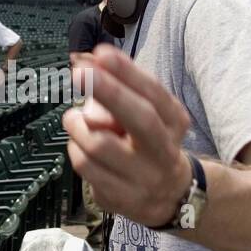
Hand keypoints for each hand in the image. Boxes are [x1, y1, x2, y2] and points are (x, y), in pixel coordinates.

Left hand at [63, 44, 191, 227]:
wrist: (169, 195)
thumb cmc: (149, 141)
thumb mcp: (148, 114)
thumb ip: (122, 94)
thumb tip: (90, 75)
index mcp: (174, 122)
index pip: (154, 93)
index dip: (127, 72)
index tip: (102, 53)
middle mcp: (164, 150)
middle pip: (139, 119)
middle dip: (109, 92)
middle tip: (79, 72)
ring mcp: (144, 178)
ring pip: (99, 143)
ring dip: (77, 125)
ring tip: (75, 120)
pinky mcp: (121, 198)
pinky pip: (85, 166)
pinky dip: (75, 148)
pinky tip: (81, 145)